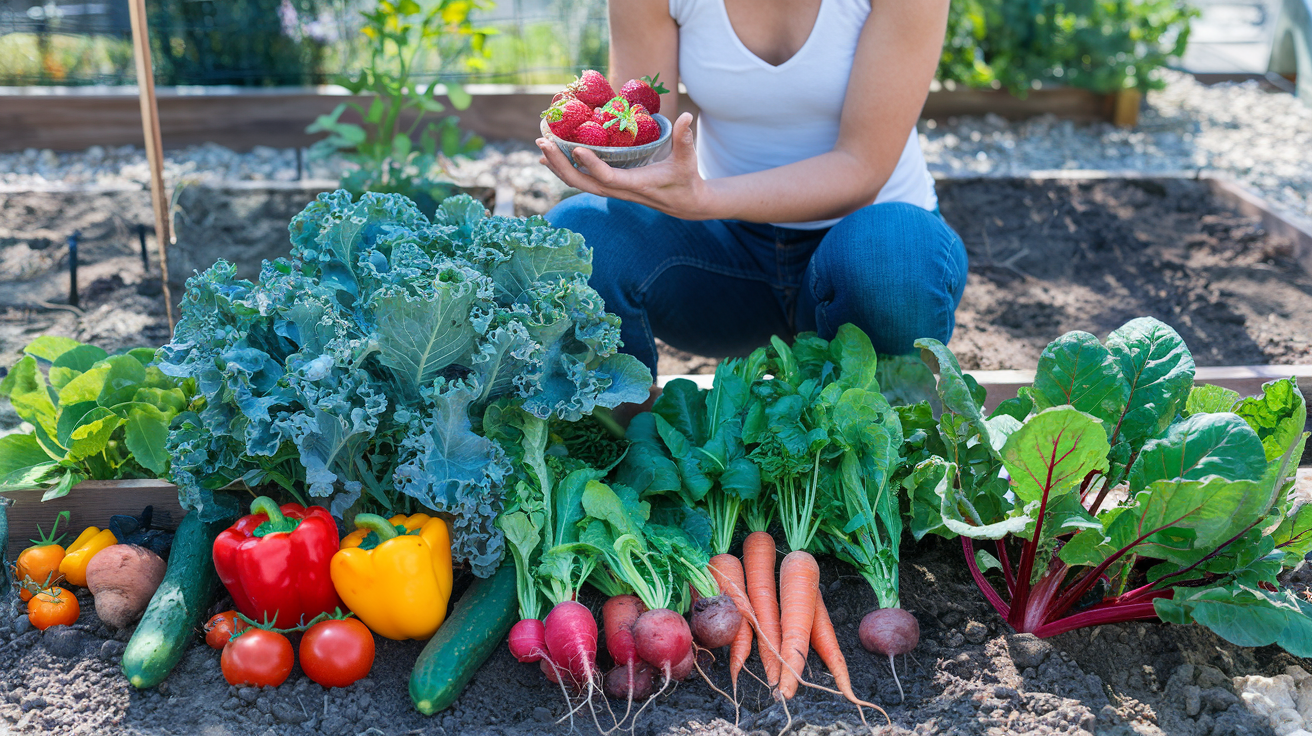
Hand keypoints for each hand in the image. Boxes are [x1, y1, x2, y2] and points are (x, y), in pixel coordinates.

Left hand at [536, 112, 717, 220]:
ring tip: (541, 147)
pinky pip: (581, 181)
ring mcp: (611, 191)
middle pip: (581, 183)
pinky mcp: (608, 188)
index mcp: (635, 184)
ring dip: (557, 166)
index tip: (576, 148)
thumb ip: (686, 139)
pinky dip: (564, 169)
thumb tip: (689, 116)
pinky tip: (549, 159)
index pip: (608, 178)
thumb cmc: (686, 179)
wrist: (684, 204)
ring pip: (577, 183)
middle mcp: (618, 191)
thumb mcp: (688, 160)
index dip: (591, 165)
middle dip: (560, 163)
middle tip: (543, 142)